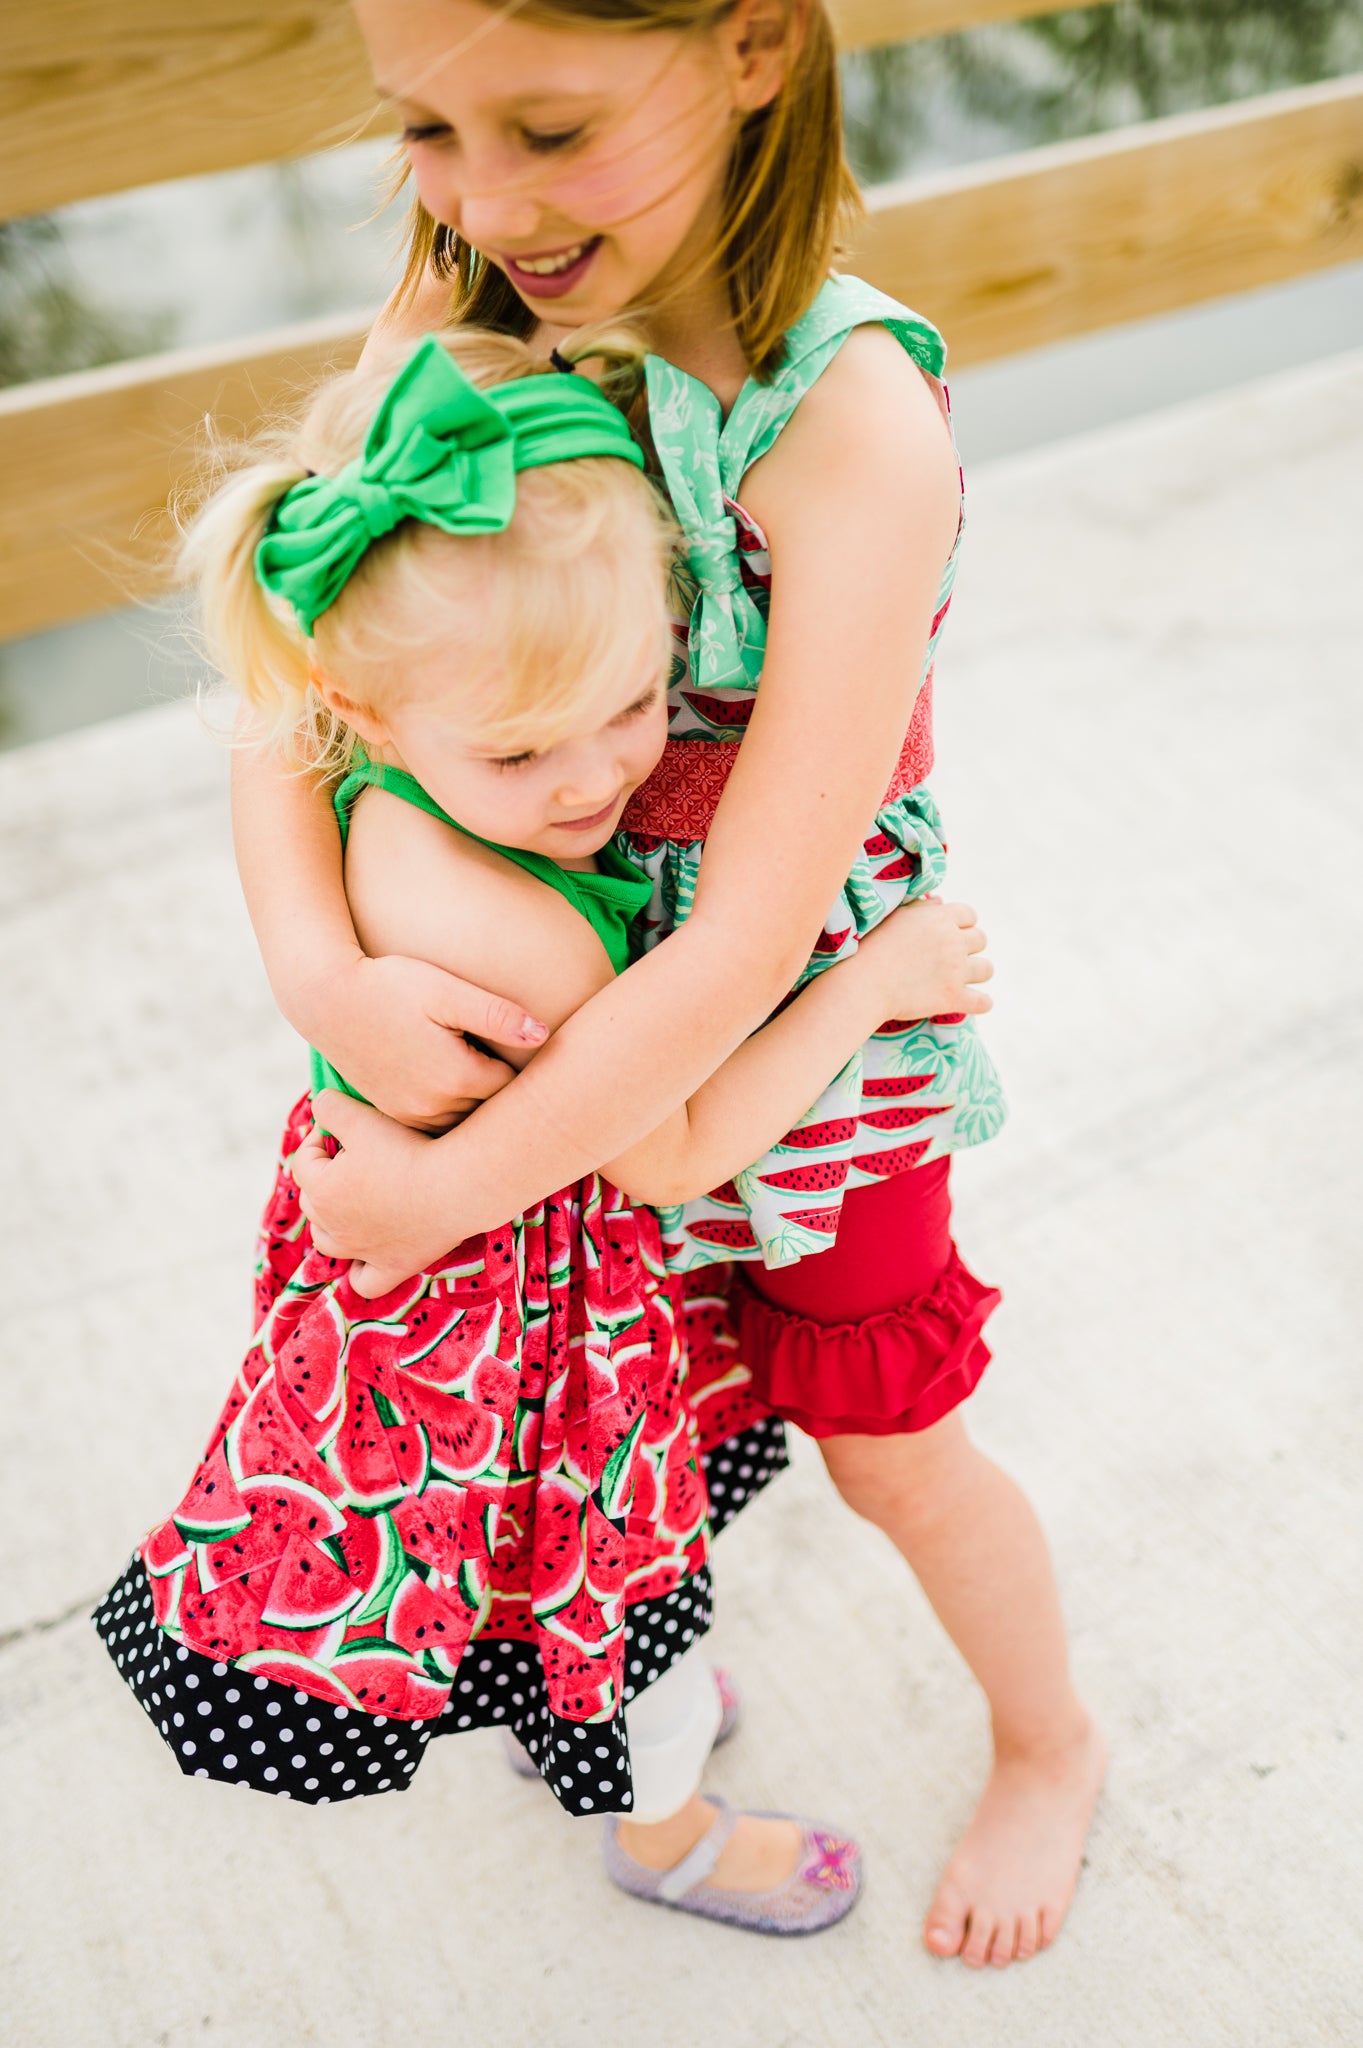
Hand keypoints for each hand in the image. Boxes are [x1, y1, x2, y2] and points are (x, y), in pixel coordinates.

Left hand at [294, 1091, 460, 1296]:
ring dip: (332, 1220)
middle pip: (312, 1200)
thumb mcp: (362, 1116)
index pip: (303, 1160)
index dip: (318, 1140)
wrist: (457, 1185)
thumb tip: (319, 1105)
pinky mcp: (392, 1267)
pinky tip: (368, 1254)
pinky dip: (359, 1269)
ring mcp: (362, 1252)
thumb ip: (331, 1107)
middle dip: (326, 1176)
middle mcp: (334, 1228)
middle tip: (356, 1156)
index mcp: (321, 1191)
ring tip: (355, 1200)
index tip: (341, 1129)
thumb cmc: (409, 1149)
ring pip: (327, 1240)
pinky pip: (364, 1281)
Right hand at [303, 953, 544, 1131]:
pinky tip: (460, 1089)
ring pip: (465, 1123)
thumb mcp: (445, 991)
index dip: (531, 1073)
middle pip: (492, 1111)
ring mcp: (411, 1115)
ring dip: (481, 1107)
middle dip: (510, 1096)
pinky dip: (453, 1112)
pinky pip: (438, 1126)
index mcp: (457, 1077)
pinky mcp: (394, 1113)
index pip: (515, 1088)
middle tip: (531, 1073)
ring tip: (498, 1081)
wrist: (326, 1000)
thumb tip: (544, 1033)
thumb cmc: (388, 985)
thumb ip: (496, 1013)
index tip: (544, 1057)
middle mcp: (435, 1106)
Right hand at [856, 898, 993, 1021]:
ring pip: (987, 968)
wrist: (862, 983)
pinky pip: (983, 1001)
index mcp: (940, 917)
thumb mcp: (895, 916)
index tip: (950, 934)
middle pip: (981, 939)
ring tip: (961, 978)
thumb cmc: (871, 947)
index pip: (970, 914)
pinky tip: (974, 1002)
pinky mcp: (953, 997)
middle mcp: (953, 941)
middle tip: (951, 957)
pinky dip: (981, 1003)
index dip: (962, 924)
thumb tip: (940, 901)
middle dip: (969, 947)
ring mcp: (956, 970)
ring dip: (976, 972)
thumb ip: (921, 909)